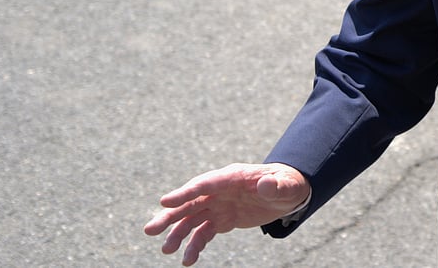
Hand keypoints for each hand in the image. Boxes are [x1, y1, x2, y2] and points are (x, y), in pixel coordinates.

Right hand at [144, 162, 310, 265]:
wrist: (287, 192)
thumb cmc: (288, 183)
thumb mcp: (287, 184)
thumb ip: (275, 185)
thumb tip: (266, 185)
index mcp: (232, 177)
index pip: (204, 184)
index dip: (185, 192)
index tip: (165, 202)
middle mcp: (220, 191)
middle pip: (190, 202)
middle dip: (170, 215)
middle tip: (150, 230)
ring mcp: (219, 206)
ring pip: (192, 219)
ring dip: (177, 234)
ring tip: (167, 250)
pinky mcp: (222, 220)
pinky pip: (204, 233)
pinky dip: (195, 245)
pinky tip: (188, 260)